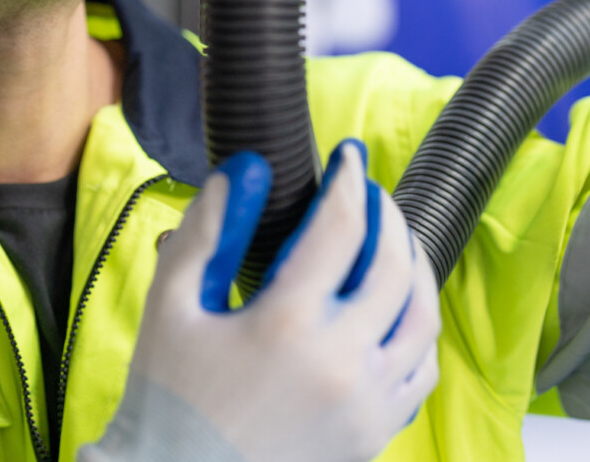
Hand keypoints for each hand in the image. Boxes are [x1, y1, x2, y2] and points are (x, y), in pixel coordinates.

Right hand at [80, 142, 439, 461]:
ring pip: (422, 318)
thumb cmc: (167, 398)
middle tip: (370, 191)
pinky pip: (421, 370)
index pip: (341, 228)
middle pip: (395, 265)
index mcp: (288, 323)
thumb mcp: (170, 306)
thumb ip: (206, 233)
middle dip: (388, 215)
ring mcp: (367, 403)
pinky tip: (398, 308)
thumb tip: (241, 172)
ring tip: (395, 239)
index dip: (349, 180)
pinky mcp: (375, 435)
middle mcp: (342, 362)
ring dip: (415, 266)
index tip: (349, 155)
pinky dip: (419, 327)